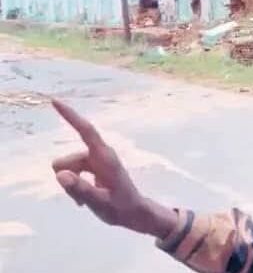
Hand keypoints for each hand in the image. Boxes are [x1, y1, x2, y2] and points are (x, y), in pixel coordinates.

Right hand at [51, 100, 176, 237]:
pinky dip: (73, 186)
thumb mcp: (100, 203)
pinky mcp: (92, 168)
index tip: (55, 101)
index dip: (71, 116)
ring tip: (85, 200)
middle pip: (66, 160)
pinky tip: (83, 201)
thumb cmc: (122, 207)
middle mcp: (99, 155)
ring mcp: (95, 162)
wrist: (134, 213)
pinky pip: (71, 174)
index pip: (86, 131)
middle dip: (65, 177)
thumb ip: (81, 189)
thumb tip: (60, 175)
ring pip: (66, 169)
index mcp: (105, 157)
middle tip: (82, 198)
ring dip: (70, 184)